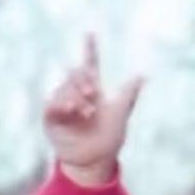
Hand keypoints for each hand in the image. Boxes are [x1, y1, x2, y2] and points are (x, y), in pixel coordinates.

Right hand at [44, 34, 144, 186]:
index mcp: (93, 90)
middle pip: (75, 73)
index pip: (90, 64)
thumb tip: (142, 75)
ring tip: (87, 112)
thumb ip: (128, 93)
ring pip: (64, 89)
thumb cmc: (110, 139)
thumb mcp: (121, 113)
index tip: (90, 33)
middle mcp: (77, 95)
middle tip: (93, 93)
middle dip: (83, 79)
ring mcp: (63, 106)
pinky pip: (51, 105)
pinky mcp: (52, 119)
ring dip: (76, 97)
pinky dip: (61, 104)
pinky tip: (71, 109)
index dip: (90, 49)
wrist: (96, 160)